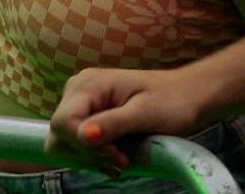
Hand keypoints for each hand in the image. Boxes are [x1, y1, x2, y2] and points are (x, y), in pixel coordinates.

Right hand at [45, 64, 208, 172]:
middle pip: (58, 136)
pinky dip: (92, 157)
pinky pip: (74, 144)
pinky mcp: (86, 115)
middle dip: (86, 155)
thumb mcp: (145, 114)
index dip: (84, 146)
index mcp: (89, 84)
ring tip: (121, 159)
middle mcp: (77, 90)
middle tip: (121, 159)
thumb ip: (113, 124)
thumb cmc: (171, 102)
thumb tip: (83, 136)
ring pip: (63, 143)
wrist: (186, 97)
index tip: (118, 155)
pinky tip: (115, 159)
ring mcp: (80, 103)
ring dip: (90, 159)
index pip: (63, 123)